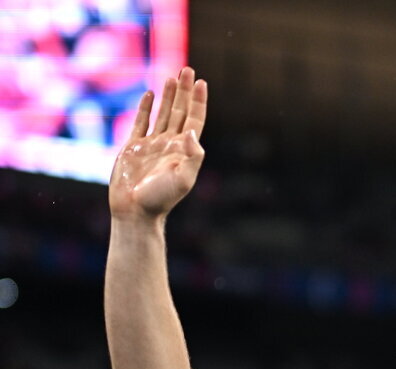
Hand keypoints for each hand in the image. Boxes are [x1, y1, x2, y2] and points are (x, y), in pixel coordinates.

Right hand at [109, 66, 206, 221]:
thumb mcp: (183, 179)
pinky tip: (150, 94)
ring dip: (168, 96)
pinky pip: (141, 122)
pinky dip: (145, 108)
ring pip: (162, 114)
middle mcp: (169, 146)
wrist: (135, 211)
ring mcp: (151, 145)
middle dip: (184, 92)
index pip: (194, 120)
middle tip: (187, 70)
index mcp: (183, 151)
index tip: (201, 82)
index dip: (198, 102)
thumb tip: (191, 131)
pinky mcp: (133, 148)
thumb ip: (192, 156)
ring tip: (172, 77)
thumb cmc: (160, 199)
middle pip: (179, 112)